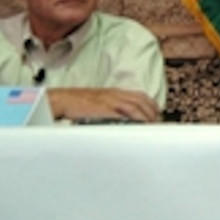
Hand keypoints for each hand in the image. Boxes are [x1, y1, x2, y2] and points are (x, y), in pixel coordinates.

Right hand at [47, 87, 161, 122]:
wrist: (60, 100)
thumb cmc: (76, 103)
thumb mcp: (98, 101)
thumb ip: (111, 108)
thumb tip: (122, 119)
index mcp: (114, 92)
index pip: (140, 96)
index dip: (151, 105)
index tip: (158, 114)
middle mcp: (115, 95)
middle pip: (141, 101)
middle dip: (153, 113)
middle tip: (158, 123)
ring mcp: (109, 101)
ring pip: (135, 107)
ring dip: (146, 117)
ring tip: (152, 127)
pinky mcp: (103, 109)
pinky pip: (122, 114)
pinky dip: (132, 120)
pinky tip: (137, 127)